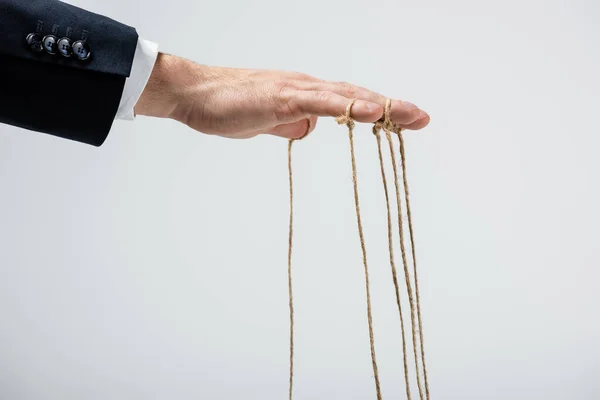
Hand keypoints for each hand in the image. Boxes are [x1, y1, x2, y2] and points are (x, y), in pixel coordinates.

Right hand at [134, 53, 429, 138]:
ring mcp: (296, 89)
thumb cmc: (228, 108)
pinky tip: (370, 110)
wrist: (194, 94)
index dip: (379, 109)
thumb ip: (291, 124)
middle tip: (423, 118)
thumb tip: (310, 130)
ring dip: (380, 104)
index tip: (405, 121)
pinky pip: (321, 101)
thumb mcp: (268, 122)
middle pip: (357, 94)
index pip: (349, 100)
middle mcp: (306, 87)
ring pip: (346, 94)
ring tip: (411, 115)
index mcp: (305, 94)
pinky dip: (348, 105)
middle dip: (392, 107)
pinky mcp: (282, 96)